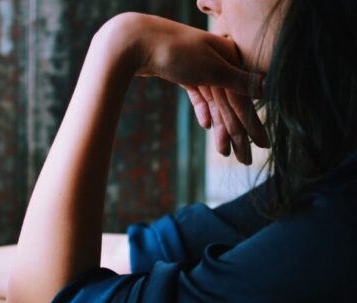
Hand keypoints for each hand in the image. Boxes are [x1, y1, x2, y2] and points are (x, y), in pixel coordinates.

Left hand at [101, 13, 268, 163]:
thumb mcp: (212, 68)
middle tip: (243, 160)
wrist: (136, 42)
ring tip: (223, 152)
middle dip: (236, 133)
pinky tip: (205, 125)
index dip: (253, 124)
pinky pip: (198, 94)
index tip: (262, 145)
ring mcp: (199, 67)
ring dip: (220, 128)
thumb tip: (267, 88)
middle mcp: (219, 61)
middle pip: (230, 104)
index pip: (245, 98)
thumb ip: (239, 81)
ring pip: (215, 103)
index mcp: (231, 57)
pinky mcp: (182, 73)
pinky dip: (202, 109)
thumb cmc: (176, 51)